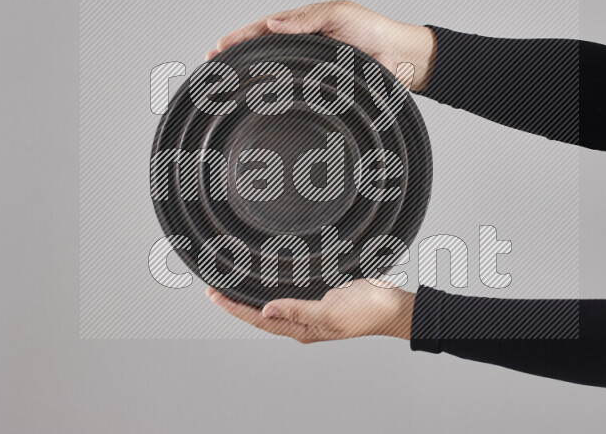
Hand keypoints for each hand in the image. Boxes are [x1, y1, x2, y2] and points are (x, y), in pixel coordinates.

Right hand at [205, 0, 436, 91]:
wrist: (402, 57)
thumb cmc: (374, 31)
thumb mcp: (338, 13)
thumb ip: (305, 19)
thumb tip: (271, 25)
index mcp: (304, 26)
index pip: (264, 30)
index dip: (240, 38)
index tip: (218, 48)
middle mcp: (304, 48)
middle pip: (263, 53)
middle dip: (237, 59)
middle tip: (212, 66)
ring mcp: (312, 69)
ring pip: (275, 75)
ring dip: (252, 81)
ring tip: (227, 85)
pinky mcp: (323, 90)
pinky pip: (295, 94)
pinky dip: (276, 98)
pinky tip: (261, 104)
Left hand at [205, 280, 415, 342]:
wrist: (392, 305)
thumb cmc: (367, 313)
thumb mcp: (329, 313)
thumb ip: (297, 310)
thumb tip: (266, 310)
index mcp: (302, 329)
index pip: (259, 319)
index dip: (234, 308)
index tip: (214, 295)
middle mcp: (302, 321)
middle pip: (260, 313)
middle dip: (235, 302)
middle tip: (212, 288)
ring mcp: (310, 308)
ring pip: (272, 302)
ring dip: (251, 294)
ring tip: (231, 284)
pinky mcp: (320, 294)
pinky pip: (289, 290)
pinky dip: (272, 284)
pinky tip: (265, 277)